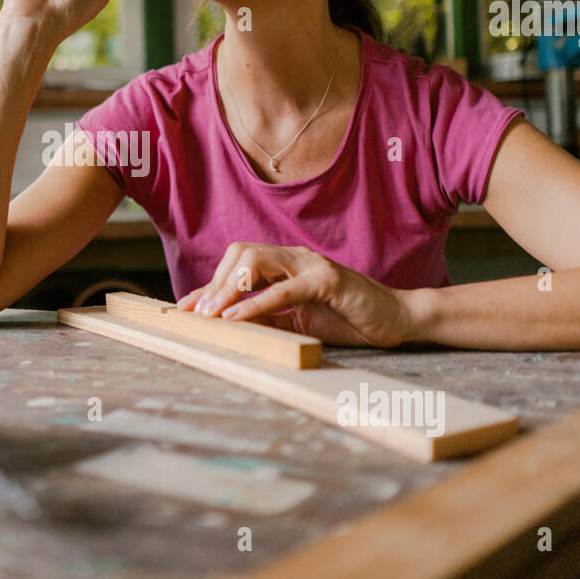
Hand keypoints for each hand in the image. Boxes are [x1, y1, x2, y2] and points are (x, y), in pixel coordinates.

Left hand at [177, 243, 417, 347]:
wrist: (395, 319)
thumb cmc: (346, 318)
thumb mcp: (296, 321)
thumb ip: (265, 317)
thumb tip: (224, 324)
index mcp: (284, 264)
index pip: (236, 264)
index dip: (208, 285)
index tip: (184, 309)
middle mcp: (293, 257)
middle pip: (240, 253)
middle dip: (214, 284)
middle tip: (196, 315)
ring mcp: (310, 265)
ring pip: (256, 261)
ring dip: (227, 290)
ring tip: (211, 316)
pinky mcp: (328, 280)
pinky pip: (285, 289)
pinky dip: (257, 303)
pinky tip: (237, 317)